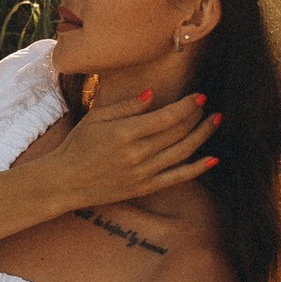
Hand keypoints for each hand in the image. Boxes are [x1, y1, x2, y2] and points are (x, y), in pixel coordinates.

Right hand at [26, 86, 219, 216]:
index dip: (187, 105)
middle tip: (207, 106)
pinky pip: (178, 177)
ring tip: (215, 122)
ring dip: (202, 135)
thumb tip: (153, 94)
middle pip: (178, 132)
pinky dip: (198, 168)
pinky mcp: (145, 187)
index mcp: (125, 133)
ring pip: (182, 152)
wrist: (65, 181)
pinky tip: (213, 158)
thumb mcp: (96, 117)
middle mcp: (137, 154)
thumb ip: (126, 106)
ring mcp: (143, 173)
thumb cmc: (78, 145)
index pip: (167, 117)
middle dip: (197, 117)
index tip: (199, 96)